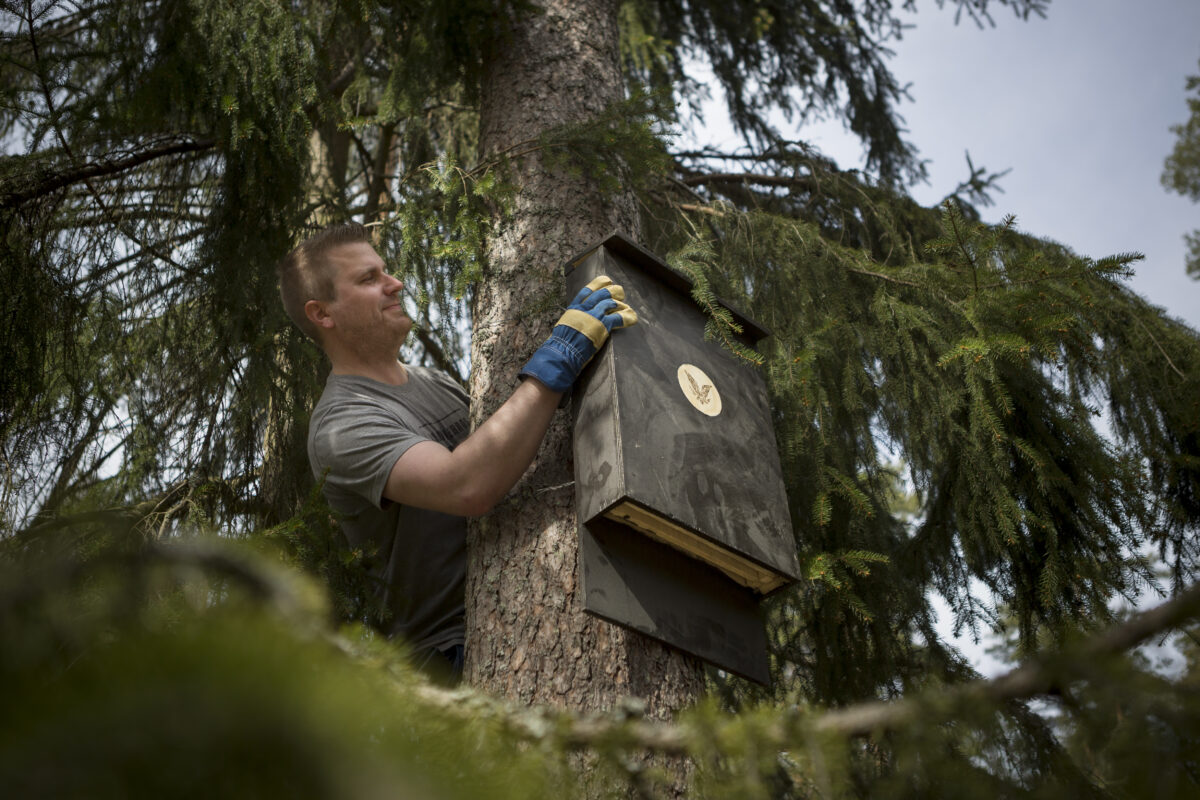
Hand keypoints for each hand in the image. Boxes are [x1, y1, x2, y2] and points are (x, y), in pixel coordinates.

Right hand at [518, 275, 637, 392]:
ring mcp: (594, 316)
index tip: (607, 280)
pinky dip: (627, 317)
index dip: (599, 284)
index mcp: (574, 308)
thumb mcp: (564, 326)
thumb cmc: (561, 344)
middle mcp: (584, 308)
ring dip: (621, 303)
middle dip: (613, 291)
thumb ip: (573, 320)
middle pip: (602, 293)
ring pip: (611, 302)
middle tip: (620, 292)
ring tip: (626, 306)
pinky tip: (633, 318)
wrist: (563, 351)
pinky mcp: (602, 326)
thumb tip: (576, 321)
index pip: (588, 290)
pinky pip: (618, 317)